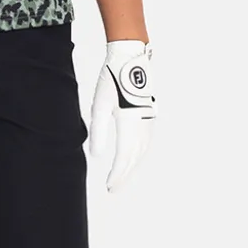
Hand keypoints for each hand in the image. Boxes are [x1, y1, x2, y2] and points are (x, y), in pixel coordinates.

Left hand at [88, 39, 155, 192]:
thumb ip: (98, 131)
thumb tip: (97, 155)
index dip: (117, 173)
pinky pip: (147, 142)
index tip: (109, 186)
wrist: (130, 58)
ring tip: (121, 178)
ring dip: (132, 167)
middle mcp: (142, 122)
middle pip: (135, 157)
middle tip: (113, 189)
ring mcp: (149, 119)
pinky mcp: (150, 116)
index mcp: (129, 119)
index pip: (124, 154)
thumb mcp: (99, 104)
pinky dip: (139, 155)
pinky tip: (133, 160)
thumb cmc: (111, 79)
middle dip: (124, 175)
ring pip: (142, 151)